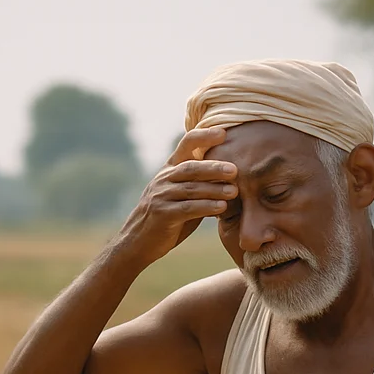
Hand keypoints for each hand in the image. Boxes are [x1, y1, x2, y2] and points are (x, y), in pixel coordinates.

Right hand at [114, 127, 236, 264]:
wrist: (138, 241)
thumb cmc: (167, 218)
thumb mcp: (182, 196)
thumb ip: (201, 185)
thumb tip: (233, 178)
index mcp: (170, 169)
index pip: (186, 144)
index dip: (204, 136)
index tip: (223, 132)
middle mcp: (164, 179)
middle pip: (191, 167)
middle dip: (214, 167)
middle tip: (235, 170)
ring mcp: (161, 196)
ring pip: (191, 188)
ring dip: (214, 189)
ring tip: (234, 191)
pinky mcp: (162, 214)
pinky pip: (187, 208)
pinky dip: (206, 207)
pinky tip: (221, 207)